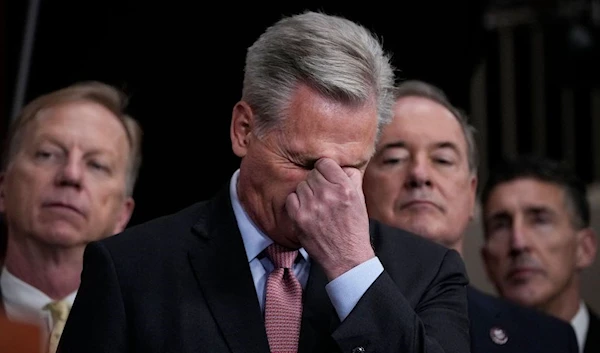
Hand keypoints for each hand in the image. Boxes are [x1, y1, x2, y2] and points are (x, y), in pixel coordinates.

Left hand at [285, 158, 374, 279]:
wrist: (346, 257)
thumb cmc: (354, 228)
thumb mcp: (360, 199)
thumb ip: (351, 177)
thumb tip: (341, 164)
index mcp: (344, 187)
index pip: (324, 163)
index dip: (325, 170)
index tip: (327, 179)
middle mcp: (327, 194)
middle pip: (312, 174)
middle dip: (317, 184)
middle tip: (324, 197)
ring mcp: (311, 206)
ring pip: (301, 186)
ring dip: (307, 194)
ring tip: (317, 206)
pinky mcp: (299, 218)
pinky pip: (291, 198)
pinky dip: (297, 204)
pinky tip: (307, 212)